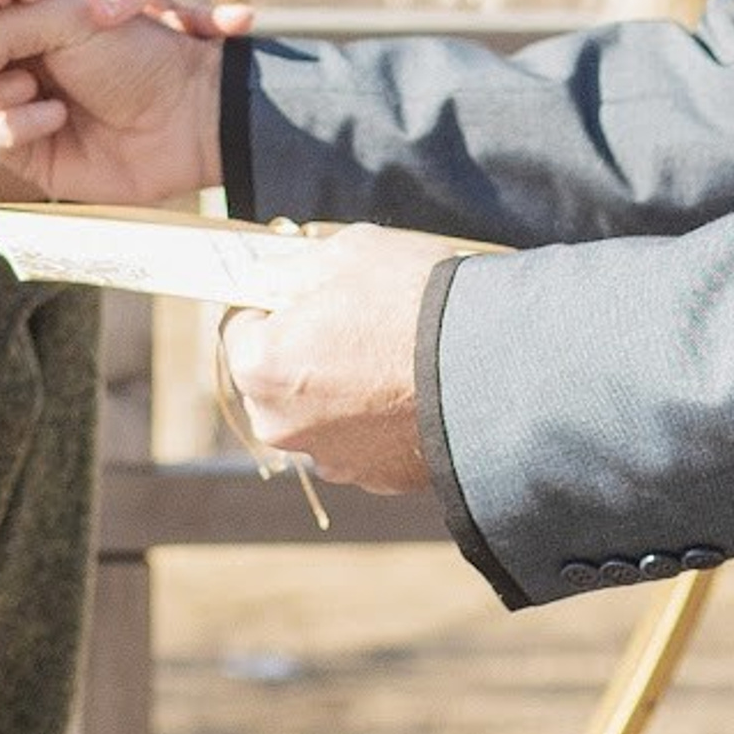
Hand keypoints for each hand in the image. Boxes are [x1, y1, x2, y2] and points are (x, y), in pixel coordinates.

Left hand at [221, 222, 445, 493]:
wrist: (493, 366)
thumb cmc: (410, 300)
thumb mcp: (343, 253)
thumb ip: (293, 269)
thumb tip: (273, 277)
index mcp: (261, 368)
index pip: (240, 326)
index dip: (270, 302)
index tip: (299, 292)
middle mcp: (285, 426)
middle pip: (275, 377)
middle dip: (302, 349)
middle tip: (350, 318)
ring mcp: (334, 460)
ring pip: (320, 412)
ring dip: (341, 388)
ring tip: (391, 352)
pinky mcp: (380, 480)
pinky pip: (364, 439)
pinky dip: (378, 418)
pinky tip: (413, 387)